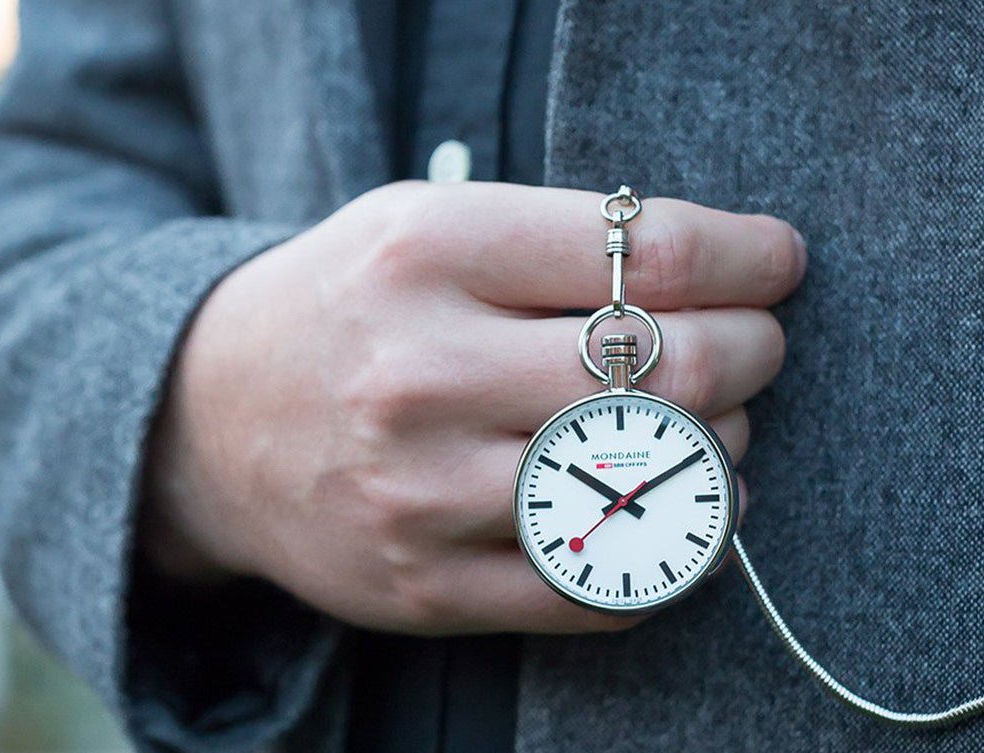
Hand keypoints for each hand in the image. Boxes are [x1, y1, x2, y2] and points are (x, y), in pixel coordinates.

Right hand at [141, 181, 804, 634]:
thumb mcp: (423, 226)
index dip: (745, 258)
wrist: (207, 421)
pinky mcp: (422, 587)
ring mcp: (418, 492)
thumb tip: (720, 275)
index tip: (776, 263)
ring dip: (722, 452)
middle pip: (667, 370)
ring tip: (711, 426)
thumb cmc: (345, 310)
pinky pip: (601, 588)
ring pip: (648, 482)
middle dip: (752, 354)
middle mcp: (419, 371)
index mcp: (426, 254)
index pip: (646, 252)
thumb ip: (558, 239)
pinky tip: (677, 508)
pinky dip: (672, 551)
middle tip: (754, 347)